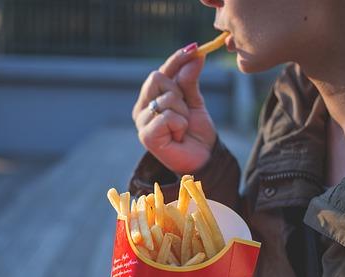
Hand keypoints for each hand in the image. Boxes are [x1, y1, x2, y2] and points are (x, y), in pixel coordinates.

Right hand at [132, 44, 216, 174]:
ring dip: (183, 113)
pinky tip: (178, 137)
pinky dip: (180, 125)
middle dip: (179, 92)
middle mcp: (141, 109)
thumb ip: (190, 80)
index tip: (195, 48)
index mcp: (150, 99)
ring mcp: (141, 123)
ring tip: (182, 128)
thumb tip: (195, 54)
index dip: (176, 59)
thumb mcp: (195, 101)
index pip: (160, 72)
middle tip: (185, 112)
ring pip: (166, 98)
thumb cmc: (196, 133)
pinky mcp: (146, 136)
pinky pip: (167, 116)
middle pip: (157, 78)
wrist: (203, 159)